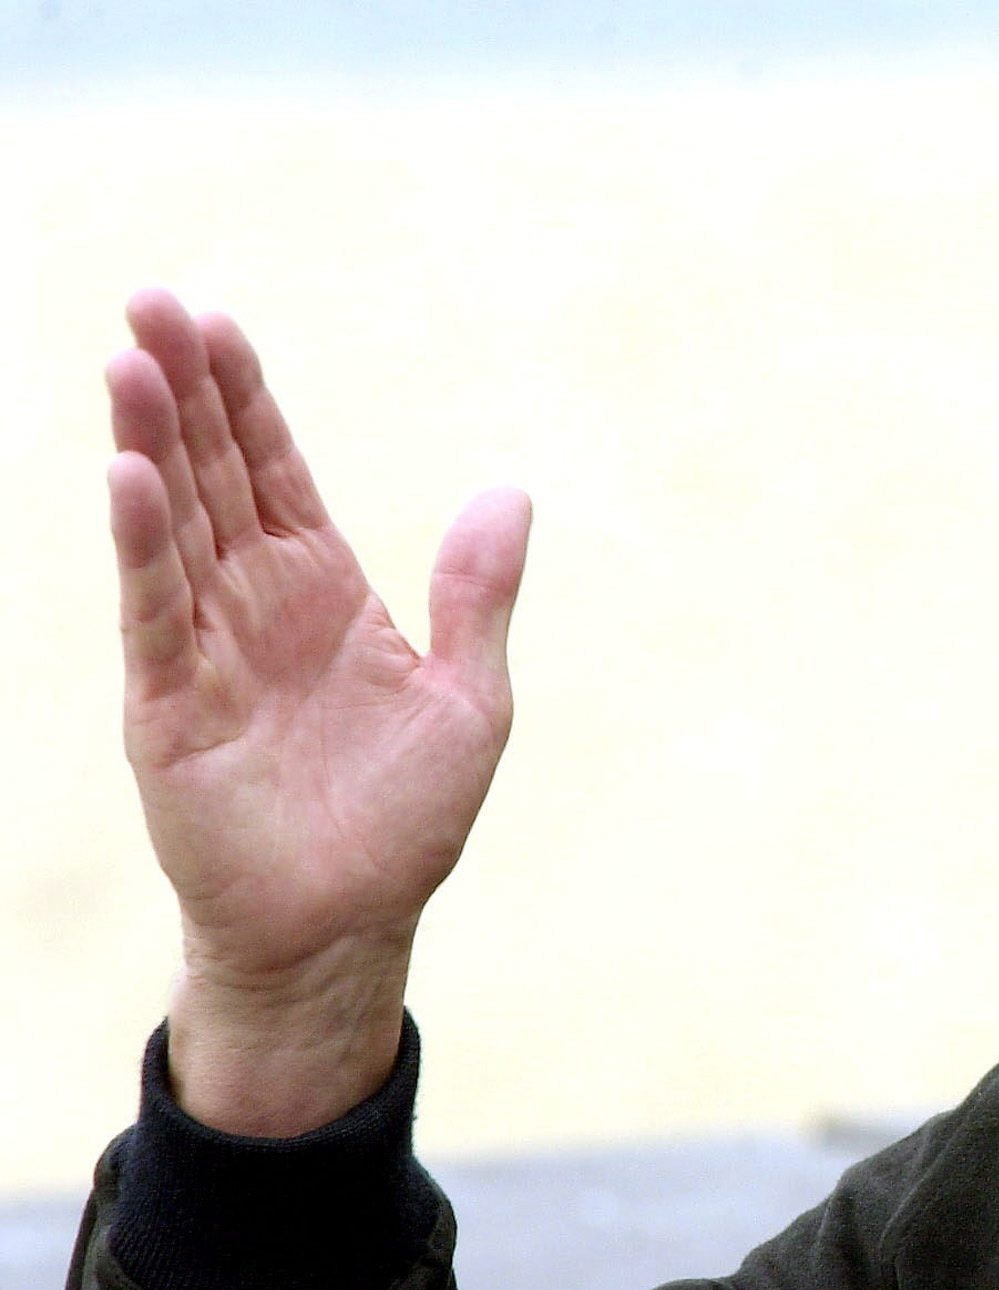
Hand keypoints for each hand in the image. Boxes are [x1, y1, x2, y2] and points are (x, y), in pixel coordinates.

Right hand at [107, 290, 530, 1132]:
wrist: (350, 923)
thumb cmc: (405, 820)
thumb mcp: (471, 698)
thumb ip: (479, 594)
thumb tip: (509, 485)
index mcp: (326, 592)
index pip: (276, 471)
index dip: (248, 397)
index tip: (216, 317)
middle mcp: (257, 605)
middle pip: (215, 475)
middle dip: (187, 390)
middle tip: (152, 299)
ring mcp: (209, 651)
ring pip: (175, 527)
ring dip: (153, 445)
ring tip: (131, 358)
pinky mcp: (173, 708)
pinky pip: (157, 613)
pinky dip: (145, 547)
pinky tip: (131, 478)